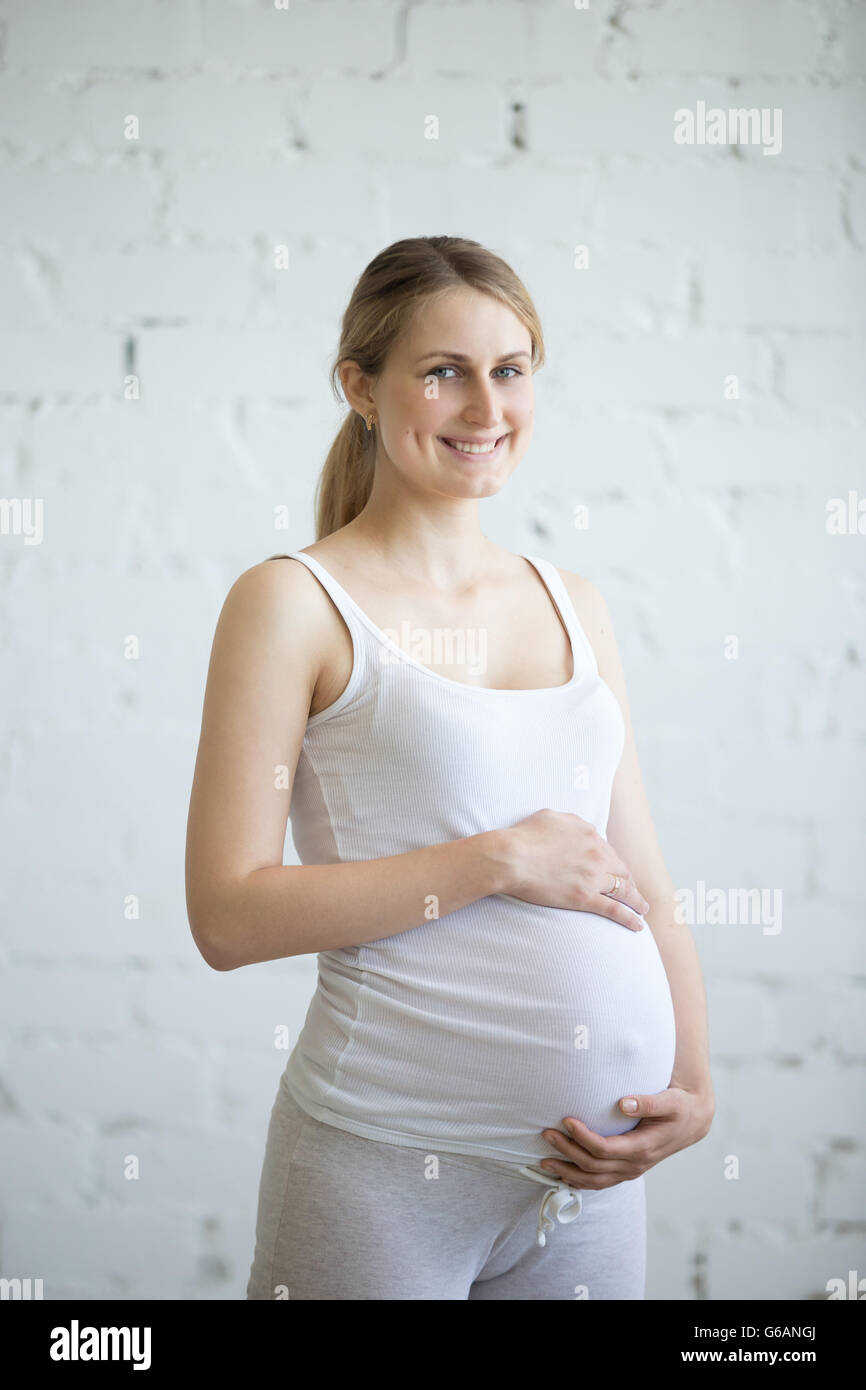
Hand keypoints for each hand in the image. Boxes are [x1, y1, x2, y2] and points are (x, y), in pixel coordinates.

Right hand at [499, 809, 649, 929]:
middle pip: (621, 870)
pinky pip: (614, 910)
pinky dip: (629, 918)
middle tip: (632, 891)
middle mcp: (597, 854)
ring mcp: (593, 877)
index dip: (614, 863)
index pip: (609, 851)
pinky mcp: (585, 898)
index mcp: (590, 835)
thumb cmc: (524, 836)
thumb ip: (570, 821)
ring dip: (636, 900)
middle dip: (628, 881)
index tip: (615, 872)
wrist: (511, 857)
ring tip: (643, 909)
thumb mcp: (551, 816)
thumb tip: (578, 826)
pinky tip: (638, 925)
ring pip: (623, 890)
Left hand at [537, 1085, 714, 1189]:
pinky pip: (599, 1182)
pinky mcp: (626, 1170)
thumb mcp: (670, 1101)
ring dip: (567, 1172)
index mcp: (642, 1148)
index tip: (566, 1120)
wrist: (692, 1123)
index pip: (604, 1149)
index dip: (582, 1137)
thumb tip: (623, 1103)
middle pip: (593, 1166)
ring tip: (544, 1161)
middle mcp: (634, 1164)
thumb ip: (647, 1102)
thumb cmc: (679, 1107)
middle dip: (567, 1152)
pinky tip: (562, 1174)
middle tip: (546, 1134)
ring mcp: (630, 1170)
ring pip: (594, 1181)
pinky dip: (579, 1181)